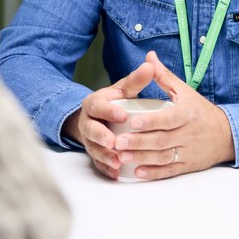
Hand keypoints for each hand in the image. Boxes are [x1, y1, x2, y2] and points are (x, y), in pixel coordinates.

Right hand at [62, 59, 155, 179]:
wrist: (97, 118)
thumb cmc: (115, 102)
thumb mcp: (123, 90)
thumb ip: (135, 80)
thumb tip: (150, 64)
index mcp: (94, 103)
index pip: (98, 106)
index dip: (109, 111)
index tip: (122, 116)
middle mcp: (88, 122)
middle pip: (91, 130)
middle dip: (101, 136)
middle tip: (114, 142)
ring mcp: (89, 140)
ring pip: (93, 149)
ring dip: (104, 156)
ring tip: (117, 162)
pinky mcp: (94, 154)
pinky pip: (97, 163)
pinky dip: (106, 169)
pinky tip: (116, 173)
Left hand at [114, 51, 234, 179]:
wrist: (226, 134)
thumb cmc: (200, 110)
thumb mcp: (185, 91)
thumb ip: (164, 76)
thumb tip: (149, 57)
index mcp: (187, 114)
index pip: (169, 118)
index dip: (151, 121)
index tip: (133, 121)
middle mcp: (188, 134)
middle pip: (162, 140)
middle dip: (139, 142)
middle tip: (117, 142)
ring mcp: (188, 151)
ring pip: (163, 157)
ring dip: (142, 158)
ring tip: (121, 156)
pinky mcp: (187, 165)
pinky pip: (169, 170)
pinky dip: (154, 173)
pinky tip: (138, 172)